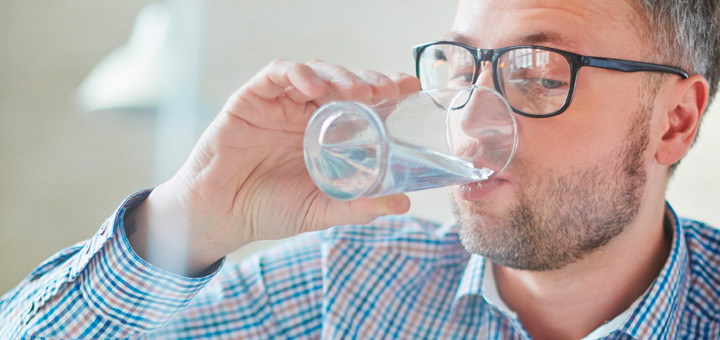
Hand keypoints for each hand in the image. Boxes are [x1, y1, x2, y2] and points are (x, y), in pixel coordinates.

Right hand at [128, 60, 420, 274]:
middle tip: (387, 90)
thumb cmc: (269, 210)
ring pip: (315, 73)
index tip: (409, 87)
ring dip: (339, 76)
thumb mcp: (321, 210)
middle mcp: (306, 113)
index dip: (386, 90)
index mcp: (325, 134)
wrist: (220, 216)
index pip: (361, 102)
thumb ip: (357, 206)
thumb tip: (402, 204)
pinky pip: (277, 74)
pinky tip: (312, 86)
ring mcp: (280, 104)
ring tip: (359, 92)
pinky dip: (298, 74)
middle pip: (343, 82)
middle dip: (368, 80)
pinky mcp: (252, 98)